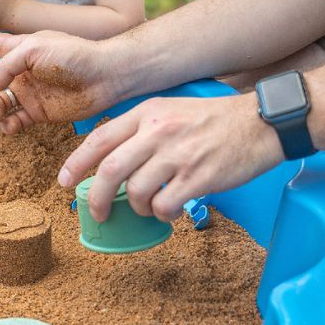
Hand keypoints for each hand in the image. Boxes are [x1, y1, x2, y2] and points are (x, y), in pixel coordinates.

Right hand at [0, 26, 121, 134]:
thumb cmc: (74, 54)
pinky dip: (6, 125)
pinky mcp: (38, 113)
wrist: (104, 77)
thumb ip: (8, 64)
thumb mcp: (36, 48)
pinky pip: (13, 121)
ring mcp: (28, 93)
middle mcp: (20, 72)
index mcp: (18, 49)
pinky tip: (8, 125)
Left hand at [57, 92, 283, 221]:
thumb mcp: (171, 109)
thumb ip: (142, 129)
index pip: (100, 139)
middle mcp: (158, 131)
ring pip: (136, 192)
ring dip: (136, 207)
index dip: (76, 162)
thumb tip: (112, 159)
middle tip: (96, 212)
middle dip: (96, 197)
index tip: (63, 180)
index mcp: (148, 113)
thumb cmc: (215, 120)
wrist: (261, 123)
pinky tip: (171, 210)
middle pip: (111, 170)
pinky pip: (163, 205)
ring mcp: (178, 155)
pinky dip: (162, 214)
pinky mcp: (198, 177)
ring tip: (149, 206)